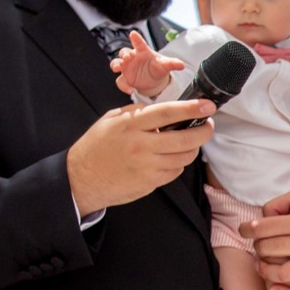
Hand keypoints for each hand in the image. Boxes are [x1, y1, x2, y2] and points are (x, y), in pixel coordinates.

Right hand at [66, 98, 213, 216]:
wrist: (81, 178)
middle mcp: (140, 145)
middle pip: (184, 138)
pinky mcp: (149, 182)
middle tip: (208, 125)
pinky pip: (174, 171)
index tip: (207, 106)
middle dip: (203, 131)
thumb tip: (162, 109)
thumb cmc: (96, 147)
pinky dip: (177, 164)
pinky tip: (169, 158)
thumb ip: (136, 113)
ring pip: (183, 157)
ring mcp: (146, 166)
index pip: (167, 113)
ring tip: (187, 142)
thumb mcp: (111, 120)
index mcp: (130, 125)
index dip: (191, 109)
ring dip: (191, 149)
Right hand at [109, 28, 184, 98]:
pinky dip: (123, 86)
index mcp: (142, 51)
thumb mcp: (166, 65)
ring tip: (118, 68)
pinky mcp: (125, 78)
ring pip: (116, 63)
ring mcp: (127, 68)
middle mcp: (132, 58)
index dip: (136, 38)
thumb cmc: (158, 67)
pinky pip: (120, 81)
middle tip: (127, 57)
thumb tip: (182, 65)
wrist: (154, 80)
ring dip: (115, 65)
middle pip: (124, 52)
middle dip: (124, 54)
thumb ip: (172, 63)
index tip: (133, 34)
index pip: (139, 42)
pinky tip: (130, 90)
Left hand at [243, 190, 289, 289]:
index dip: (246, 229)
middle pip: (266, 249)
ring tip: (261, 265)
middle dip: (258, 246)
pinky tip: (275, 289)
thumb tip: (260, 219)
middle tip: (260, 244)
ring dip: (264, 270)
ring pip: (279, 273)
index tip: (244, 230)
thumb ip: (277, 204)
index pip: (261, 228)